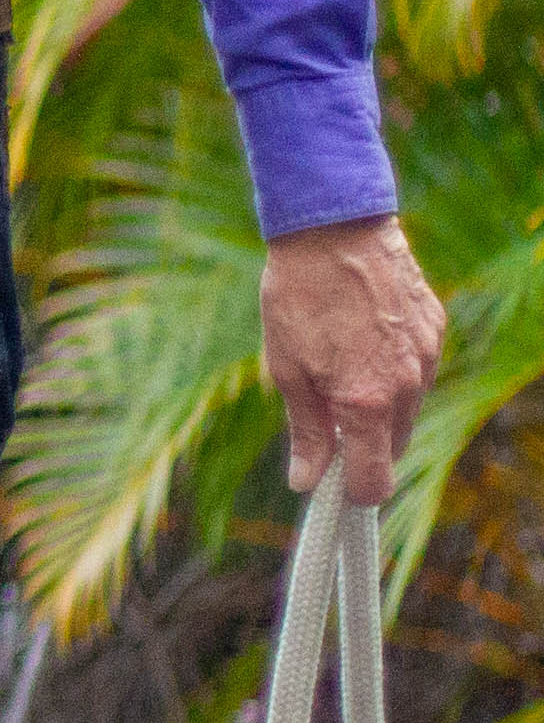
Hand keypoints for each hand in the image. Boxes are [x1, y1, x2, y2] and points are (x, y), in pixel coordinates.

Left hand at [257, 213, 441, 507]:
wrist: (334, 228)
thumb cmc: (298, 296)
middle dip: (363, 447)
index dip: (354, 493)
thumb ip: (306, 430)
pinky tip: (362, 341)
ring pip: (408, 407)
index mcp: (366, 402)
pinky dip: (393, 370)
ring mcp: (428, 357)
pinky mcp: (435, 330)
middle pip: (393, 445)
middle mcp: (407, 386)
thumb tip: (307, 481)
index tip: (334, 492)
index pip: (374, 478)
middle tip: (325, 424)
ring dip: (378, 407)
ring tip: (337, 367)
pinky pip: (418, 370)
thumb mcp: (286, 367)